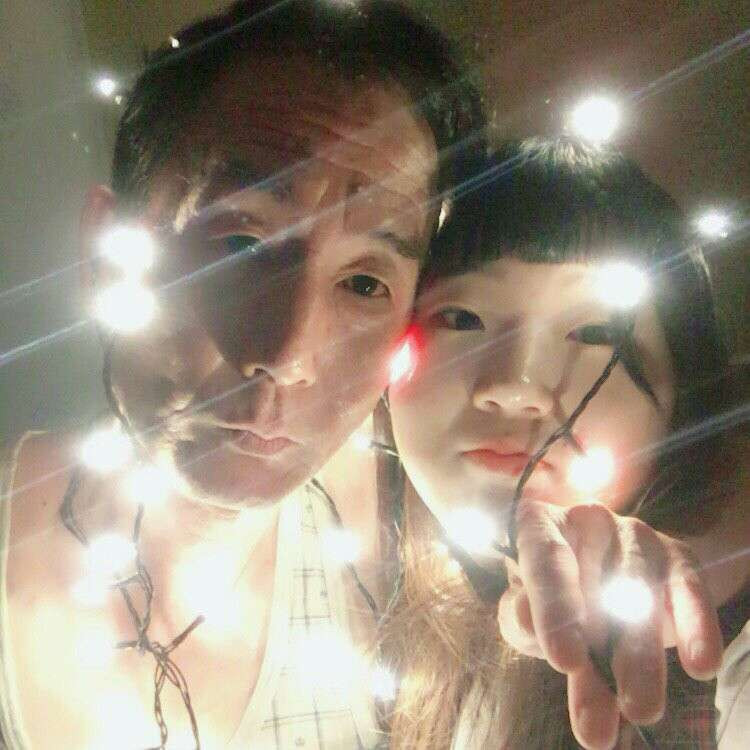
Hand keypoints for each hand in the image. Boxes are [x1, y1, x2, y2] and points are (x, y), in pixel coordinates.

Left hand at [497, 501, 722, 749]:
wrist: (588, 582)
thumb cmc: (545, 600)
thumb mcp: (525, 614)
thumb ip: (524, 617)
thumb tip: (528, 617)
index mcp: (540, 525)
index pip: (545, 560)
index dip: (555, 609)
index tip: (565, 662)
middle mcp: (588, 520)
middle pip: (596, 583)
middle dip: (600, 652)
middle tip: (600, 712)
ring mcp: (635, 535)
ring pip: (642, 593)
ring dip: (642, 657)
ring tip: (639, 709)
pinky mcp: (676, 556)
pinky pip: (688, 586)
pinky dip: (696, 624)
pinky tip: (700, 663)